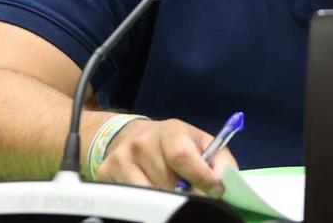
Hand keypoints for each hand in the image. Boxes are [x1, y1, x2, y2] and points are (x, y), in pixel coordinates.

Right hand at [95, 118, 238, 196]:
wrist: (133, 136)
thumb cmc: (174, 144)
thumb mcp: (200, 143)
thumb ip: (219, 160)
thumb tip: (227, 182)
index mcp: (171, 131)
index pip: (183, 157)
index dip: (201, 178)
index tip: (216, 192)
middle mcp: (143, 142)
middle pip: (167, 183)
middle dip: (184, 194)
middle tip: (191, 195)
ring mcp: (122, 158)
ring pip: (149, 194)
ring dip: (163, 199)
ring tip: (169, 191)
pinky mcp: (106, 172)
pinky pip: (130, 199)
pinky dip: (144, 202)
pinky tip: (149, 190)